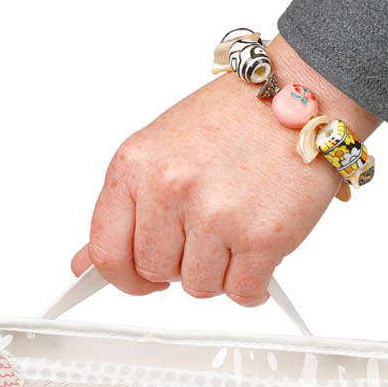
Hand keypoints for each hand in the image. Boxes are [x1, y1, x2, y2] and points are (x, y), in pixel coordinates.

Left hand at [71, 36, 380, 305]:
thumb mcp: (161, 150)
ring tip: (236, 231)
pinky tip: (259, 254)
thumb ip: (124, 209)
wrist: (303, 94)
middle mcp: (170, 189)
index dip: (123, 276)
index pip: (106, 252)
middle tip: (205, 235)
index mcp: (135, 165)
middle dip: (179, 264)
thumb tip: (84, 262)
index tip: (139, 278)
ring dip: (219, 272)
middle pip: (155, 272)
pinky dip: (253, 285)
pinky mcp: (261, 237)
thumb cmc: (236, 118)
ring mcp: (216, 215)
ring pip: (199, 287)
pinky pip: (242, 293)